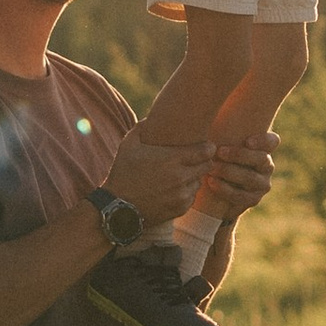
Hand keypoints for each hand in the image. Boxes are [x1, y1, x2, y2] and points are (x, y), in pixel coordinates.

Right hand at [101, 132, 219, 229]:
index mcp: (171, 159)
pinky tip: (174, 189)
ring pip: (199, 182)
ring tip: (181, 175)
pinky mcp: (180, 209)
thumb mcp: (129, 145)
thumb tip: (151, 117)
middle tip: (196, 159)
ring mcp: (181, 195)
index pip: (206, 151)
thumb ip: (142, 127)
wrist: (117, 208)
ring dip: (194, 178)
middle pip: (208, 166)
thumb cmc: (122, 173)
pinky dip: (186, 193)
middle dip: (204, 161)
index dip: (208, 147)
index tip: (206, 146)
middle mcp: (180, 177)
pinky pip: (192, 197)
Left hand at [193, 127, 277, 216]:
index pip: (272, 141)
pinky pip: (243, 196)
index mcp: (263, 147)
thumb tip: (207, 98)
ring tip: (212, 168)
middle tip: (220, 152)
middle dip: (240, 156)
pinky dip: (226, 189)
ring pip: (252, 178)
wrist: (212, 188)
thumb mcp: (218, 137)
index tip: (247, 140)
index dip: (263, 141)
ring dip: (231, 172)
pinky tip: (212, 182)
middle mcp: (266, 164)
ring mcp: (262, 183)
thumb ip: (220, 124)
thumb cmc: (214, 154)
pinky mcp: (253, 199)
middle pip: (261, 159)